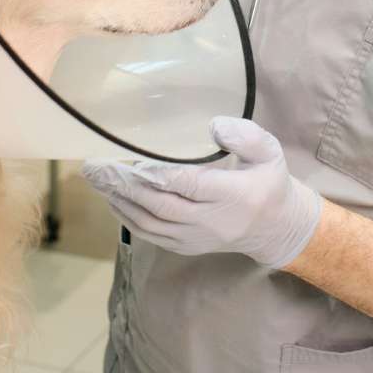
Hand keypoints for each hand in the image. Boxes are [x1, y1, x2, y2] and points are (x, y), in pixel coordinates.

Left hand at [82, 117, 321, 268]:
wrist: (275, 229)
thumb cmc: (268, 182)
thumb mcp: (270, 153)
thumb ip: (246, 136)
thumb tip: (213, 125)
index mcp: (232, 196)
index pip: (188, 185)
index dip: (157, 174)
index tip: (129, 160)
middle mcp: (211, 221)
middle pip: (161, 204)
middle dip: (125, 185)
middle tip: (97, 166)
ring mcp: (196, 238)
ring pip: (151, 222)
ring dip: (120, 201)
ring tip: (97, 180)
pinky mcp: (186, 246)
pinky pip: (152, 235)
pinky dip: (128, 218)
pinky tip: (113, 200)